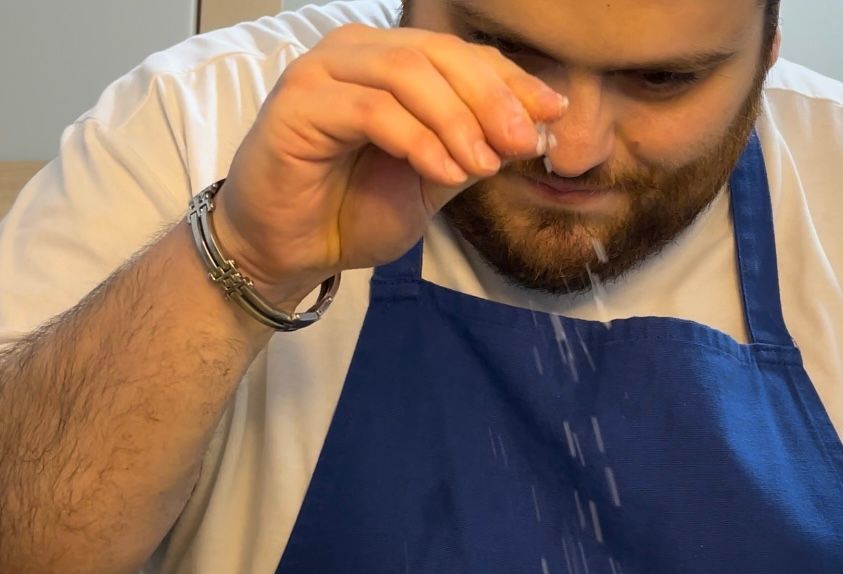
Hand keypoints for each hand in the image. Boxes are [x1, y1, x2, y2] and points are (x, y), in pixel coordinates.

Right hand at [210, 24, 566, 304]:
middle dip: (491, 97)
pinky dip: (418, 141)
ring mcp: (322, 73)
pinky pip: (373, 110)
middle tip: (523, 142)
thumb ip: (473, 151)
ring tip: (482, 165)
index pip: (459, 54)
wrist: (289, 251)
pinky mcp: (299, 104)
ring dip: (457, 120)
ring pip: (407, 73)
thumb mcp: (430, 183)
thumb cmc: (350, 212)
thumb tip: (534, 131)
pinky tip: (444, 172)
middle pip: (438, 53)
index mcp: (388, 62)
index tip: (553, 113)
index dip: (510, 80)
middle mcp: (355, 53)